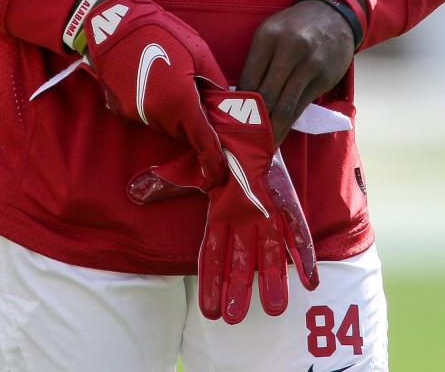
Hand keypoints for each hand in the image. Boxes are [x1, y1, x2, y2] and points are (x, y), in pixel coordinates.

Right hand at [84, 0, 227, 186]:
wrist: (113, 23)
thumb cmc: (160, 31)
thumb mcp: (198, 50)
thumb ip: (215, 83)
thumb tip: (224, 104)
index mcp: (181, 101)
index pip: (202, 140)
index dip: (213, 161)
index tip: (220, 174)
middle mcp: (158, 114)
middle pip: (184, 131)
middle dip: (193, 120)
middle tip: (195, 93)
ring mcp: (137, 114)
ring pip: (165, 125)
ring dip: (173, 112)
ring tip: (170, 79)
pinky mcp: (121, 109)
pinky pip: (147, 115)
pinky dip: (154, 105)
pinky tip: (151, 80)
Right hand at [129, 87, 318, 323]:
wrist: (244, 124)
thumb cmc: (217, 149)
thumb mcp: (188, 167)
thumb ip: (164, 183)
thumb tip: (133, 192)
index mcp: (221, 216)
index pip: (213, 256)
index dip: (211, 283)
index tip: (209, 312)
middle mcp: (244, 220)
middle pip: (241, 262)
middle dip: (238, 289)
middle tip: (235, 319)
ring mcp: (267, 212)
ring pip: (270, 252)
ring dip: (272, 279)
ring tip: (274, 309)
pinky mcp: (286, 200)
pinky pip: (296, 228)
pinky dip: (303, 252)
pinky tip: (310, 279)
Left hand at [238, 1, 354, 144]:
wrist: (333, 14)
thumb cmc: (294, 26)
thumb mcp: (271, 33)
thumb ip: (257, 61)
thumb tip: (239, 97)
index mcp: (267, 37)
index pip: (248, 78)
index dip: (238, 104)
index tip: (228, 123)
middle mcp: (288, 50)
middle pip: (265, 94)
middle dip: (253, 122)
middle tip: (241, 142)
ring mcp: (308, 65)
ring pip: (284, 105)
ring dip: (271, 130)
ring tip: (259, 147)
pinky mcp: (323, 78)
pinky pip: (301, 107)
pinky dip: (288, 125)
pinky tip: (279, 137)